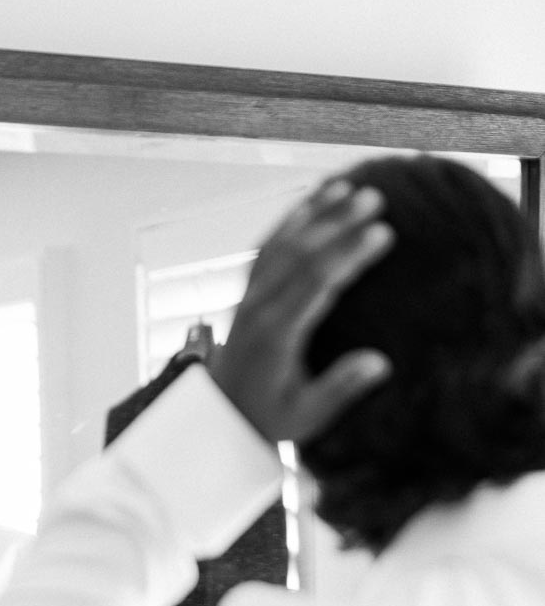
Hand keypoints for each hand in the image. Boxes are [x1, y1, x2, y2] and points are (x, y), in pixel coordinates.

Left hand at [208, 178, 394, 444]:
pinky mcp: (246, 295)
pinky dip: (288, 224)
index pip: (316, 283)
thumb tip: (379, 364)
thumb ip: (340, 389)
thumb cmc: (269, 418)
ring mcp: (249, 298)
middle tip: (374, 198)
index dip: (349, 254)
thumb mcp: (307, 415)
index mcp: (276, 335)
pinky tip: (309, 204)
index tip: (382, 233)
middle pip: (299, 254)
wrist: (222, 417)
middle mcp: (258, 309)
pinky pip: (265, 250)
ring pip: (280, 246)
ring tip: (346, 187)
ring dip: (313, 214)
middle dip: (337, 223)